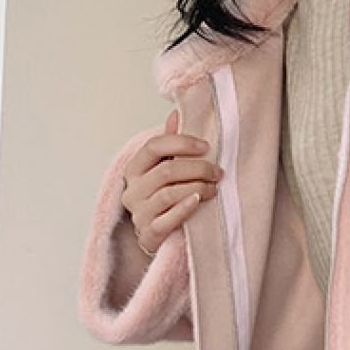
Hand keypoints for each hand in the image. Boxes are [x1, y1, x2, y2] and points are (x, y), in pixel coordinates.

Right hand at [121, 108, 220, 255]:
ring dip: (197, 187)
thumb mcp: (165, 168)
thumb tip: (176, 113)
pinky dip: (185, 208)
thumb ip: (170, 144)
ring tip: (214, 187)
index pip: (154, 146)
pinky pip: (168, 219)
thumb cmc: (164, 198)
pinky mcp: (149, 234)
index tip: (206, 146)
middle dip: (197, 168)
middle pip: (166, 171)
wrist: (158, 235)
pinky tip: (199, 200)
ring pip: (168, 193)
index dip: (182, 143)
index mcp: (134, 169)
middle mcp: (132, 191)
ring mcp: (139, 214)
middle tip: (218, 171)